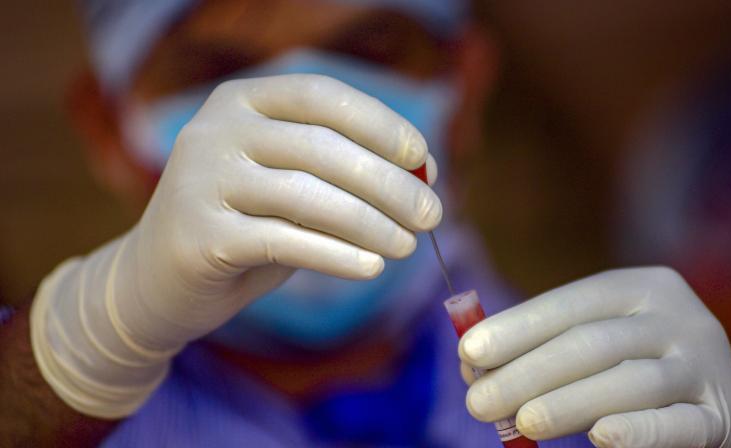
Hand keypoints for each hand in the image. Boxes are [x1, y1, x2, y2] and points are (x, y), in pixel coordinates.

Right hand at [30, 74, 440, 417]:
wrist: (158, 281)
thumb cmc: (242, 227)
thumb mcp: (291, 189)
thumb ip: (342, 176)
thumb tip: (423, 175)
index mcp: (241, 101)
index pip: (323, 97)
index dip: (381, 124)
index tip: (425, 159)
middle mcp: (215, 129)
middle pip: (322, 148)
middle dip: (389, 183)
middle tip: (433, 215)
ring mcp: (200, 180)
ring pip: (307, 196)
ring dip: (372, 223)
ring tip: (410, 245)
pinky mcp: (197, 235)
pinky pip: (284, 242)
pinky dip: (337, 256)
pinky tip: (373, 267)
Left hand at [459, 267, 730, 446]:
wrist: (719, 411)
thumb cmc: (636, 371)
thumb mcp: (596, 347)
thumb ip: (543, 349)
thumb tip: (472, 364)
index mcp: (641, 289)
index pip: (570, 305)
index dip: (517, 327)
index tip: (468, 352)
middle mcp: (678, 318)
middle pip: (592, 343)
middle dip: (528, 372)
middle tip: (478, 401)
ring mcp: (704, 365)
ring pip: (629, 383)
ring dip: (568, 403)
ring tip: (522, 422)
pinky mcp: (722, 415)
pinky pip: (677, 424)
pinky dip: (638, 431)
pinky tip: (600, 438)